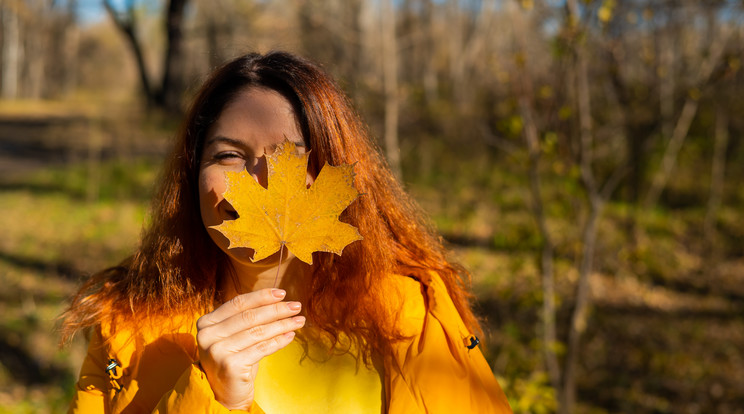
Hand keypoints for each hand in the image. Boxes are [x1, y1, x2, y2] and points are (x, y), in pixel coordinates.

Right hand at [196, 288, 304, 409]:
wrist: (224, 395)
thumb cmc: (234, 360)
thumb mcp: (234, 336)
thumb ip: (247, 318)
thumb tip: (279, 300)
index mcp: (206, 323)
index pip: (238, 303)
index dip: (262, 296)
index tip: (282, 293)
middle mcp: (208, 336)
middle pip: (249, 316)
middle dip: (277, 310)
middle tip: (296, 306)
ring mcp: (218, 351)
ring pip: (258, 332)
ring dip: (282, 325)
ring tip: (299, 321)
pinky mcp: (231, 365)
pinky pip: (262, 348)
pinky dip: (279, 341)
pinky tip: (291, 336)